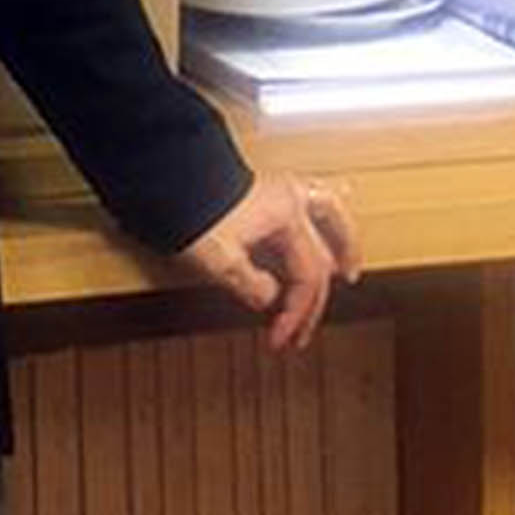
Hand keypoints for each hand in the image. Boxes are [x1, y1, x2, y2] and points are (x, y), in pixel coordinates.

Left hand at [179, 170, 361, 351]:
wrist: (167, 176)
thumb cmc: (191, 210)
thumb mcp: (220, 258)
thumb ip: (251, 285)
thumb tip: (270, 298)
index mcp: (288, 214)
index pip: (306, 276)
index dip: (295, 313)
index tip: (279, 338)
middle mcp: (292, 199)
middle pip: (321, 257)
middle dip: (315, 300)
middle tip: (307, 329)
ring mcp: (281, 191)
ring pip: (330, 215)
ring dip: (342, 244)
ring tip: (348, 267)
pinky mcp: (265, 190)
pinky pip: (311, 205)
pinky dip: (322, 224)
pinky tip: (316, 234)